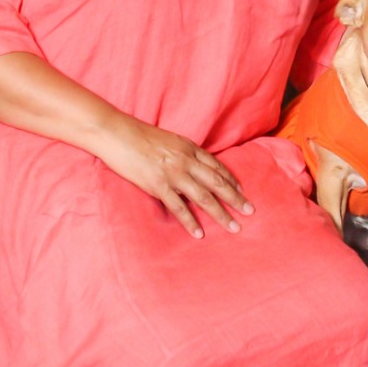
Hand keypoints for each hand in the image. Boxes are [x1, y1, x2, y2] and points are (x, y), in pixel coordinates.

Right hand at [98, 115, 253, 238]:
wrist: (117, 133)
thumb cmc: (139, 135)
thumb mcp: (168, 140)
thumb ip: (182, 153)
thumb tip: (192, 166)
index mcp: (189, 148)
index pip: (217, 166)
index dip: (231, 179)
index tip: (242, 190)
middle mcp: (186, 161)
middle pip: (217, 182)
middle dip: (235, 198)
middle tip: (250, 211)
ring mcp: (173, 174)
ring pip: (204, 197)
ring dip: (221, 214)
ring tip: (234, 227)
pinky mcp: (158, 185)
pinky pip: (179, 207)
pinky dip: (191, 222)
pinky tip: (200, 233)